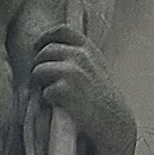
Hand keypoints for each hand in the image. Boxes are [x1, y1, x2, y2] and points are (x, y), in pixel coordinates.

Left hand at [28, 30, 129, 148]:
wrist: (115, 124)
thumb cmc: (104, 100)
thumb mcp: (97, 69)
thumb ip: (80, 56)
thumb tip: (51, 51)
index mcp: (88, 49)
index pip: (61, 31)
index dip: (45, 38)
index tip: (39, 49)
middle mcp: (80, 56)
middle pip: (45, 52)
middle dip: (39, 65)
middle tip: (42, 82)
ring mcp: (71, 72)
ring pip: (38, 70)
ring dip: (39, 83)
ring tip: (50, 94)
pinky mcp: (63, 90)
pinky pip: (43, 91)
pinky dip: (47, 101)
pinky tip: (59, 107)